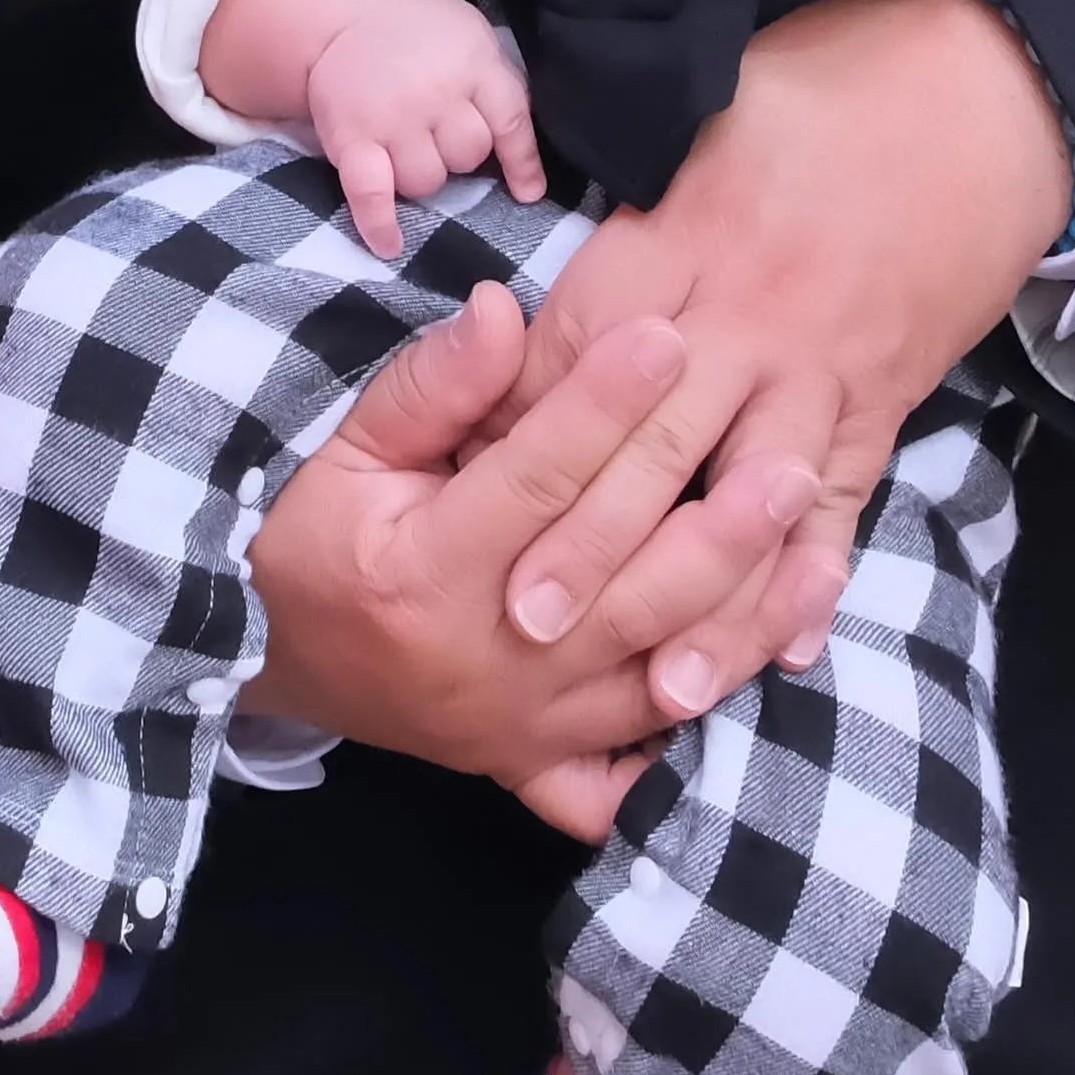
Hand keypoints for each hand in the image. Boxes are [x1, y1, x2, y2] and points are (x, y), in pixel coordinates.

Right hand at [244, 279, 818, 796]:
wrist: (264, 658)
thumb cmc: (308, 538)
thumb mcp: (342, 449)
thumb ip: (430, 388)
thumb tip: (503, 310)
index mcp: (423, 573)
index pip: (537, 481)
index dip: (604, 407)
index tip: (669, 337)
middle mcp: (484, 661)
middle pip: (622, 585)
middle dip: (709, 516)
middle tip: (784, 451)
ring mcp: (520, 725)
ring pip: (654, 670)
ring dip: (741, 606)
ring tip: (809, 543)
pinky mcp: (537, 764)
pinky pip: (635, 763)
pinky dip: (704, 723)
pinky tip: (769, 663)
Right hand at [304, 0, 546, 256]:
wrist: (346, 12)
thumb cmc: (421, 32)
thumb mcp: (472, 38)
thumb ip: (497, 87)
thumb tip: (523, 157)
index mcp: (473, 64)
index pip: (511, 124)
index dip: (521, 162)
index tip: (528, 194)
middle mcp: (434, 92)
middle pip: (466, 156)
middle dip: (457, 151)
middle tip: (437, 129)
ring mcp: (391, 118)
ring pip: (425, 181)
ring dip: (422, 174)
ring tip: (408, 147)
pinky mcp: (349, 137)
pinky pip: (369, 193)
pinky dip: (379, 224)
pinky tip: (390, 245)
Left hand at [492, 0, 1070, 714]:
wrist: (982, 94)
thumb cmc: (827, 82)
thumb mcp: (705, 98)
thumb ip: (618, 181)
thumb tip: (529, 250)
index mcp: (682, 237)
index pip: (582, 346)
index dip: (518, 416)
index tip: (457, 487)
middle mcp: (746, 314)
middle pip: (654, 442)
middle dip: (588, 538)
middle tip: (522, 622)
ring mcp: (820, 366)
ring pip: (749, 499)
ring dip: (701, 596)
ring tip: (652, 685)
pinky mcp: (884, 398)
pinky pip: (847, 504)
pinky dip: (815, 577)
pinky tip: (786, 650)